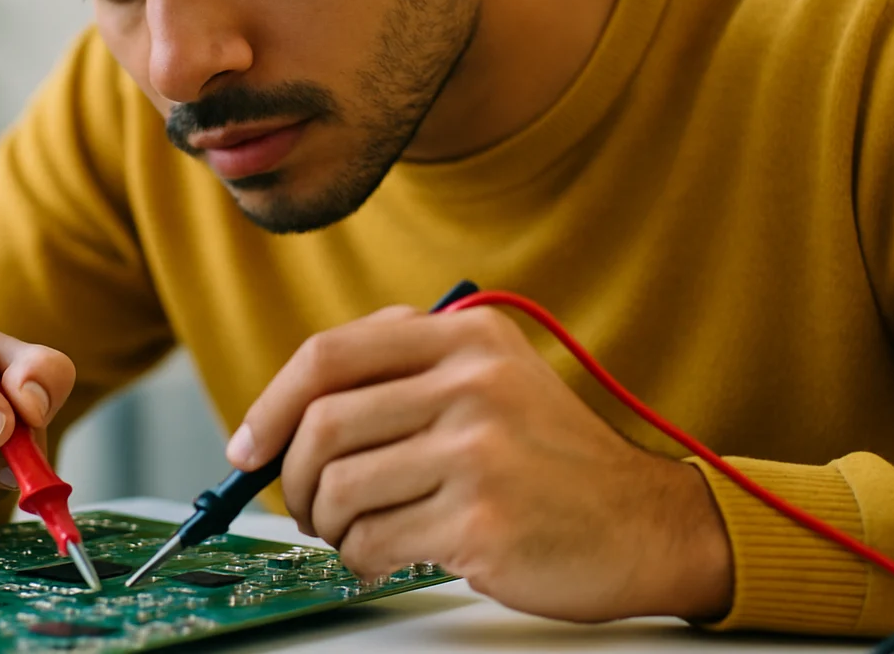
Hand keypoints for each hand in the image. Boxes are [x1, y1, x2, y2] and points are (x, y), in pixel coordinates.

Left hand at [227, 303, 731, 622]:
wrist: (643, 524)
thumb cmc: (551, 460)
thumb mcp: (492, 380)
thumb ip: (405, 375)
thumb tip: (288, 414)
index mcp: (466, 336)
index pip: (330, 354)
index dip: (272, 403)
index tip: (250, 445)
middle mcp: (472, 382)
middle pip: (324, 424)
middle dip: (295, 477)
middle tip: (305, 505)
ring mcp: (478, 450)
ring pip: (341, 488)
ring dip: (329, 525)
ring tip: (354, 533)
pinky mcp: (481, 517)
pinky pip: (372, 541)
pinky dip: (360, 558)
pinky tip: (385, 557)